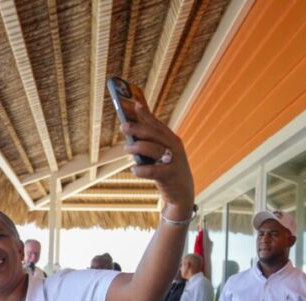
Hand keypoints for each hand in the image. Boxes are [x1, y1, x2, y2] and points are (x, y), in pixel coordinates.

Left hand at [121, 100, 194, 215]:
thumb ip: (149, 141)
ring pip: (153, 149)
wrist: (182, 192)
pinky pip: (151, 171)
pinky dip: (140, 170)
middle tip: (123, 126)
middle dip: (137, 128)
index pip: (157, 124)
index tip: (135, 104)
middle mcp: (174, 147)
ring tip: (128, 148)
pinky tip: (134, 169)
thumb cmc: (166, 168)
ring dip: (137, 147)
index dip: (146, 113)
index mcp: (171, 139)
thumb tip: (130, 129)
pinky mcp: (169, 175)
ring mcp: (173, 160)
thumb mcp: (161, 152)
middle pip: (154, 134)